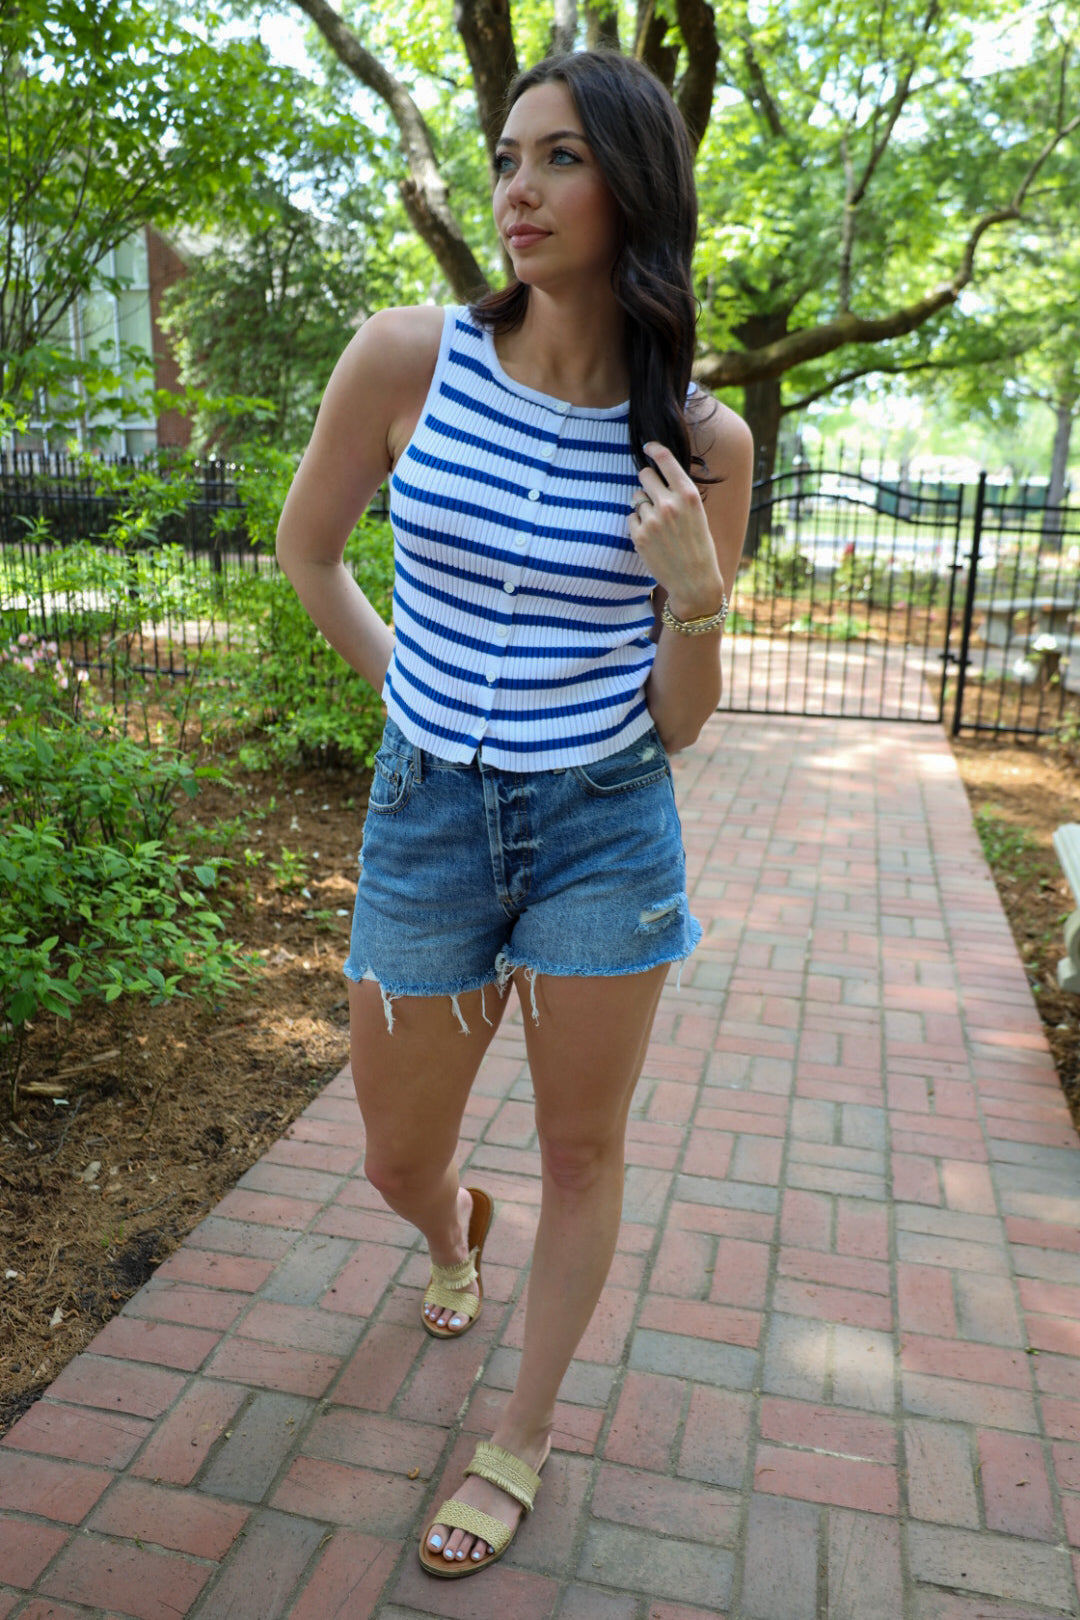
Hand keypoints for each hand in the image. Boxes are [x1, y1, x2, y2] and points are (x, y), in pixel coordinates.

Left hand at [629, 443, 725, 619]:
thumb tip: (656, 474)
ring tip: (659, 525)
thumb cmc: (698, 546)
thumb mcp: (697, 513)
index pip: (665, 459)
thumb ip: (679, 493)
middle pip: (644, 475)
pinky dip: (638, 525)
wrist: (694, 581)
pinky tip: (652, 537)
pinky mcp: (639, 536)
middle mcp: (669, 503)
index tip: (648, 446)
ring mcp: (652, 520)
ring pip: (636, 499)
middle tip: (653, 494)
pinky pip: (631, 518)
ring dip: (643, 507)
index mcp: (688, 494)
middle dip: (647, 482)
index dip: (654, 449)